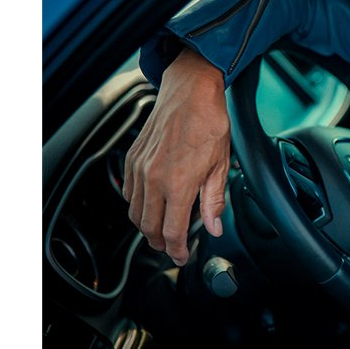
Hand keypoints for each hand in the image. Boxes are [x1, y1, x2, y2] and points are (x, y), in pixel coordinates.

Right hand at [124, 47, 231, 265]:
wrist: (190, 92)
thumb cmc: (209, 122)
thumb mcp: (220, 165)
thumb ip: (213, 201)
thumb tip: (214, 227)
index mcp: (179, 184)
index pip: (172, 231)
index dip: (177, 249)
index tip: (182, 256)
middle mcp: (154, 179)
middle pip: (149, 227)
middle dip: (160, 243)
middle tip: (172, 247)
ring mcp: (140, 168)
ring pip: (135, 212)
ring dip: (147, 226)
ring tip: (162, 230)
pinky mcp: (133, 159)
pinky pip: (129, 192)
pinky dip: (137, 205)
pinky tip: (151, 204)